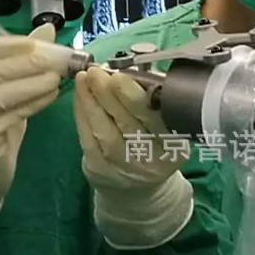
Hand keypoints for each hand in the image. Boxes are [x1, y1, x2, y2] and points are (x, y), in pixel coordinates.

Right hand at [0, 24, 59, 254]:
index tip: (32, 42)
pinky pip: (11, 116)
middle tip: (53, 58)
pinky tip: (51, 95)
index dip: (2, 44)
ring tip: (57, 76)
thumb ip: (18, 60)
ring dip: (32, 82)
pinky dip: (34, 103)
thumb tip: (48, 30)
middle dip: (22, 62)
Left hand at [74, 67, 193, 248]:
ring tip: (84, 78)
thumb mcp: (164, 122)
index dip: (137, 98)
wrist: (138, 186)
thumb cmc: (153, 140)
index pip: (157, 119)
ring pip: (105, 132)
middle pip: (129, 125)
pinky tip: (80, 95)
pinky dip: (82, 114)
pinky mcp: (99, 171)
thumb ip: (152, 97)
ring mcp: (124, 168)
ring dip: (92, 102)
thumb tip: (130, 68)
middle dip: (110, 95)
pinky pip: (88, 139)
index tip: (121, 75)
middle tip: (97, 72)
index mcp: (174, 144)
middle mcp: (152, 160)